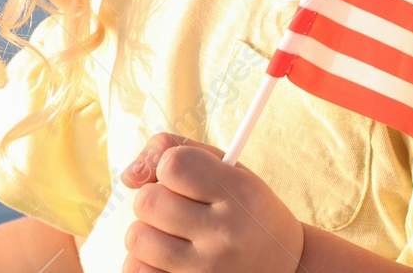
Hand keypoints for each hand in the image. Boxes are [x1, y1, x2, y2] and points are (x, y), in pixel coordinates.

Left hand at [118, 132, 302, 272]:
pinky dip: (144, 262)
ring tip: (173, 235)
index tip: (183, 177)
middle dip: (156, 199)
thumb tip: (128, 176)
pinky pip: (136, 271)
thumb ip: (175, 151)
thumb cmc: (246, 210)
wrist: (284, 267)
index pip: (174, 165)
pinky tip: (167, 259)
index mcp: (239, 194)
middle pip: (147, 202)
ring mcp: (207, 271)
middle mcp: (225, 235)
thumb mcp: (227, 168)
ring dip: (148, 232)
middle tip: (178, 208)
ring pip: (137, 239)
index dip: (169, 166)